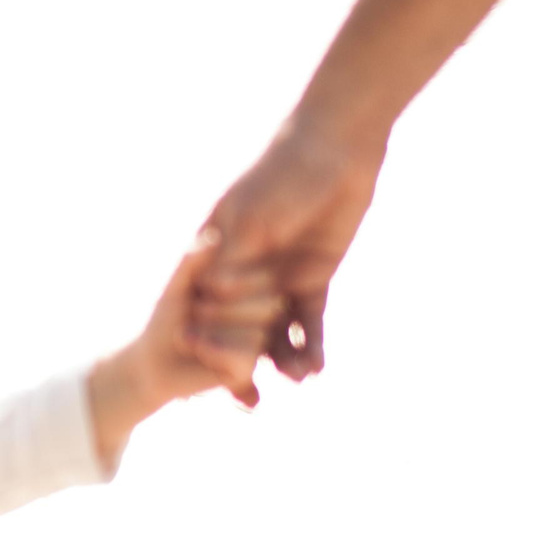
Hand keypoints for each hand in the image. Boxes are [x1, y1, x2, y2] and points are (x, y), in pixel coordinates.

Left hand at [87, 239, 276, 466]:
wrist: (150, 359)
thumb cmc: (167, 318)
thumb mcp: (179, 284)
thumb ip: (194, 261)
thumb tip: (214, 238)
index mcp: (252, 288)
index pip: (264, 277)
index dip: (226, 281)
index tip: (200, 288)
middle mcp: (261, 315)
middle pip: (268, 304)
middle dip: (219, 308)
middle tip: (195, 313)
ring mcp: (256, 344)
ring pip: (255, 333)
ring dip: (210, 330)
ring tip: (190, 333)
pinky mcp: (246, 370)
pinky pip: (243, 357)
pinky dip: (211, 350)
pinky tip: (194, 349)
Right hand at [190, 113, 386, 393]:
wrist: (336, 149)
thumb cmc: (283, 174)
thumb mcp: (251, 216)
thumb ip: (232, 257)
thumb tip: (210, 295)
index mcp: (219, 254)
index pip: (207, 305)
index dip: (207, 337)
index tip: (207, 368)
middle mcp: (246, 271)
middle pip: (237, 327)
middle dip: (240, 362)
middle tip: (245, 395)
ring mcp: (279, 278)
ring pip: (275, 330)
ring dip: (282, 358)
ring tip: (294, 380)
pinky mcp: (314, 281)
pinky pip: (311, 322)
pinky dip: (313, 346)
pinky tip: (316, 369)